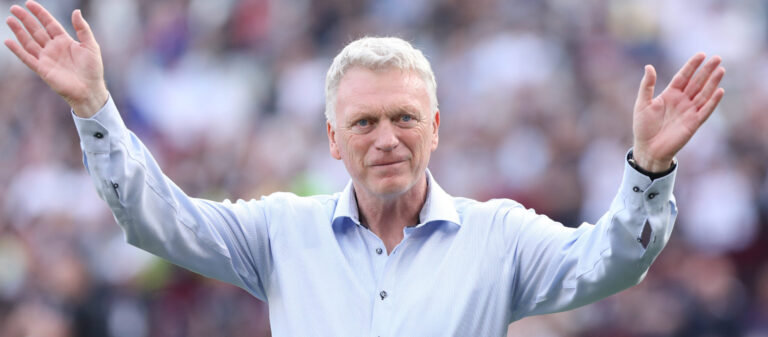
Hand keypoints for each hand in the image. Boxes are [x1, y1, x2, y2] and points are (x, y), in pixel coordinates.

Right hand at [4, 0, 107, 116]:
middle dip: (25, 19)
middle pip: (36, 30)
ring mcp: (46, 58)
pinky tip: (9, 41)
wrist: (90, 90)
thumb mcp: (91, 46)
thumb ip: (83, 29)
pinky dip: (18, 50)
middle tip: (14, 8)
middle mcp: (53, 48)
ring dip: (19, 31)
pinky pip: (27, 58)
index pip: (49, 24)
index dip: (40, 13)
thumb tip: (76, 11)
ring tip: (10, 20)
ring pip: (29, 42)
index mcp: (64, 41)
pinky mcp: (42, 69)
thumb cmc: (93, 69)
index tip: (29, 3)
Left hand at [632, 53, 724, 171]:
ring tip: (720, 70)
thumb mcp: (642, 103)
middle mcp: (681, 101)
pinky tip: (719, 90)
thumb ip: (647, 86)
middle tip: (717, 58)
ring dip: (712, 82)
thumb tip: (649, 66)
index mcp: (669, 94)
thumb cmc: (643, 127)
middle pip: (696, 82)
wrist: (648, 148)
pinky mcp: (693, 123)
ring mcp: (689, 111)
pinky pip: (705, 110)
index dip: (692, 66)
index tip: (701, 54)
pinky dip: (713, 101)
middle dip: (706, 70)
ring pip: (703, 94)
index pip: (683, 76)